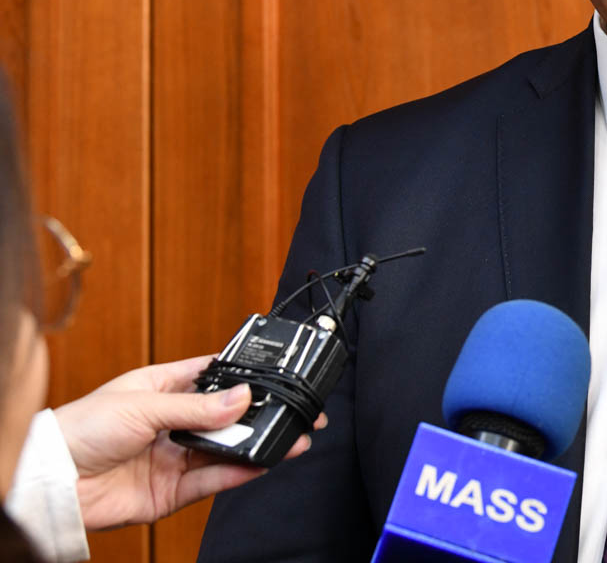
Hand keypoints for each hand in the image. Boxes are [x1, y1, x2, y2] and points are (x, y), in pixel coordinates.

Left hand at [50, 354, 327, 529]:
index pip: (213, 378)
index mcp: (162, 388)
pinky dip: (239, 472)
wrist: (53, 481)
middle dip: (260, 414)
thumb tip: (243, 397)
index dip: (243, 377)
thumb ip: (197, 407)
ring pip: (226, 449)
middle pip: (226, 417)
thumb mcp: (144, 405)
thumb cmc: (81, 429)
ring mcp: (173, 456)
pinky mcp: (172, 491)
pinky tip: (262, 462)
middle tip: (295, 410)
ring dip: (259, 444)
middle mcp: (172, 422)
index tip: (277, 374)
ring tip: (292, 438)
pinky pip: (213, 480)